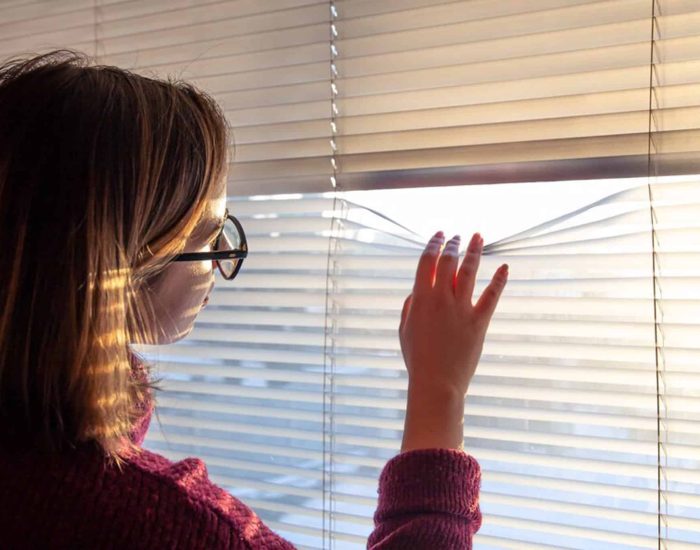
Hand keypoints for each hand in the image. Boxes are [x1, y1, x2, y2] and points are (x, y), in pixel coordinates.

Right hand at [400, 231, 508, 396]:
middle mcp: (441, 299)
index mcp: (420, 299)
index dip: (433, 245)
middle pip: (449, 262)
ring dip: (474, 251)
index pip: (427, 262)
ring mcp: (462, 309)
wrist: (436, 383)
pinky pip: (492, 296)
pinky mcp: (479, 321)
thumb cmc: (417, 359)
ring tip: (478, 237)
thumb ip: (410, 306)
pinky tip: (504, 266)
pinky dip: (499, 280)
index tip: (439, 235)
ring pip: (470, 271)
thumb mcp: (404, 330)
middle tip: (458, 236)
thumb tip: (417, 290)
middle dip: (453, 245)